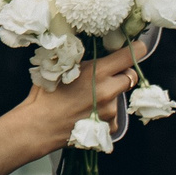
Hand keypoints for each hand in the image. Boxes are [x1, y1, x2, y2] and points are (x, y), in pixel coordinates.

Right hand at [23, 46, 140, 150]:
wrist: (38, 127)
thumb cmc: (45, 95)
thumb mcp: (61, 68)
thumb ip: (84, 59)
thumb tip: (96, 48)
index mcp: (97, 72)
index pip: (129, 55)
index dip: (136, 49)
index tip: (137, 47)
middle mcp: (108, 91)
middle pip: (131, 76)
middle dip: (122, 73)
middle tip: (106, 75)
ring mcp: (110, 111)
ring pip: (120, 96)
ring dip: (110, 95)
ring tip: (87, 99)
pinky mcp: (108, 127)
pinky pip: (113, 115)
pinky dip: (104, 113)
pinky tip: (88, 113)